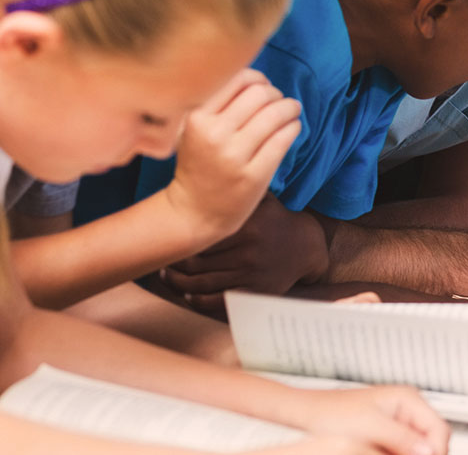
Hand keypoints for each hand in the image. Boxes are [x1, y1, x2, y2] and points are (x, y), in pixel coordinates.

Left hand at [162, 194, 328, 313]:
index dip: (179, 239)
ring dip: (178, 283)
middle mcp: (247, 251)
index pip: (201, 236)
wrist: (306, 247)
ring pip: (202, 283)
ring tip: (168, 276)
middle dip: (174, 263)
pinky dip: (197, 300)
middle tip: (161, 260)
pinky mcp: (253, 292)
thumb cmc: (275, 220)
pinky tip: (187, 294)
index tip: (168, 237)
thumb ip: (238, 189)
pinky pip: (217, 300)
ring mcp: (250, 274)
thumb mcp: (261, 199)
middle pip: (196, 262)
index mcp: (246, 226)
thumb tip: (207, 166)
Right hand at [165, 70, 301, 241]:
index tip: (263, 87)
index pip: (238, 79)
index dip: (258, 79)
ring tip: (291, 111)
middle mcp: (214, 134)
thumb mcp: (194, 128)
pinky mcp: (254, 175)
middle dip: (276, 94)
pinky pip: (284, 139)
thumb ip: (218, 103)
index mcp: (196, 117)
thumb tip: (259, 79)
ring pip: (276, 114)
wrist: (194, 210)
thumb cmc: (199, 162)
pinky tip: (292, 128)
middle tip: (279, 101)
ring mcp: (234, 156)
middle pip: (260, 94)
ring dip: (290, 108)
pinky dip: (293, 127)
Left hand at [281, 385, 449, 454]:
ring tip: (387, 453)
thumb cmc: (332, 413)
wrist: (308, 414)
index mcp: (408, 399)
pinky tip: (384, 454)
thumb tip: (428, 450)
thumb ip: (402, 438)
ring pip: (419, 447)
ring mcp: (398, 421)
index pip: (439, 430)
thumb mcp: (371, 427)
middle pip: (432, 439)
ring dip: (410, 454)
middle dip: (423, 454)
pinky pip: (404, 449)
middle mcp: (407, 408)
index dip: (435, 451)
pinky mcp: (388, 433)